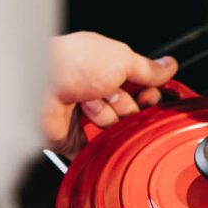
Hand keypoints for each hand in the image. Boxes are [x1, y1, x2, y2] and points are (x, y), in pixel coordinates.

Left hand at [42, 31, 177, 157]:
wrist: (38, 86)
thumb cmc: (72, 64)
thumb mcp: (119, 58)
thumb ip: (147, 68)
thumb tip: (169, 66)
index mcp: (110, 72)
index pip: (144, 91)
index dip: (150, 96)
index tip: (149, 96)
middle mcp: (100, 94)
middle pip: (134, 113)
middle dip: (125, 106)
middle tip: (109, 94)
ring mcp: (90, 118)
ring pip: (119, 130)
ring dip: (107, 118)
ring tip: (87, 106)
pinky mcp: (79, 140)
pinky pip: (103, 149)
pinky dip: (99, 140)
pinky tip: (86, 124)